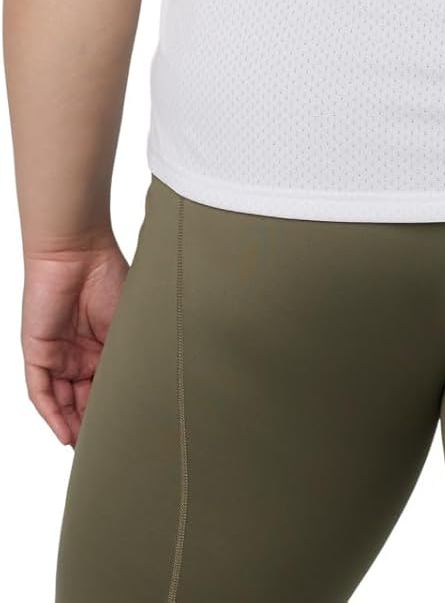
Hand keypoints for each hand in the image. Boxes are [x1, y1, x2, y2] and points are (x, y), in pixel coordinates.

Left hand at [21, 237, 129, 446]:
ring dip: (74, 426)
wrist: (78, 249)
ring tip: (90, 450)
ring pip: (63, 400)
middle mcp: (80, 353)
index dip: (116, 410)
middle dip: (95, 425)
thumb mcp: (128, 322)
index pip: (107, 387)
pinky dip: (53, 414)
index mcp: (105, 345)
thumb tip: (152, 387)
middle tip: (110, 448)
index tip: (131, 432)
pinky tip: (66, 434)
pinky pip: (41, 392)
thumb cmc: (110, 274)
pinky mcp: (37, 352)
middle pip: (84, 399)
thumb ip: (133, 354)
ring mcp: (57, 354)